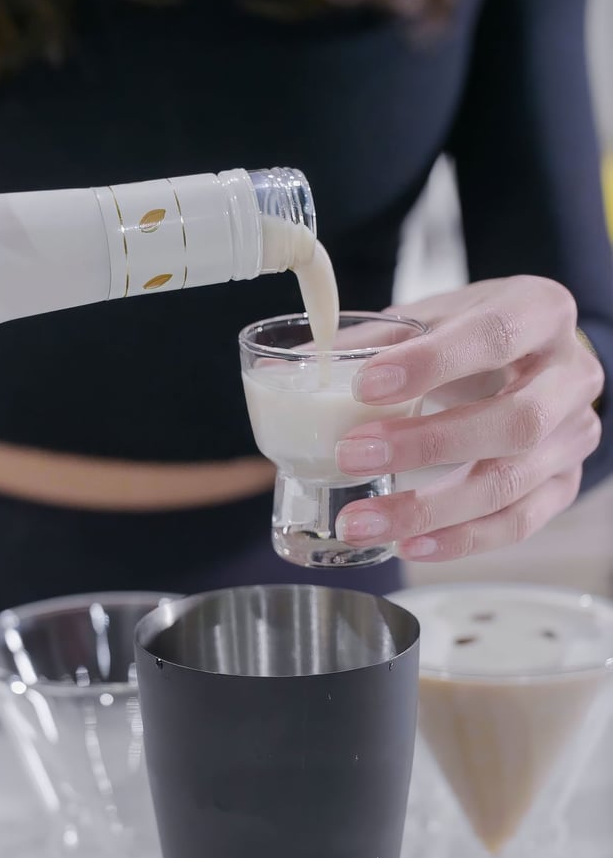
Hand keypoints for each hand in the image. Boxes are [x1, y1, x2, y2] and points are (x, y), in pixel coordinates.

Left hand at [335, 278, 604, 561]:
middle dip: (428, 445)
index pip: (492, 336)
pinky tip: (409, 545)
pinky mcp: (564, 484)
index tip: (366, 385)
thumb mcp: (432, 317)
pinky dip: (460, 539)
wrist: (533, 359)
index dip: (430, 364)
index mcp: (539, 312)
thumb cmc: (474, 335)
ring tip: (360, 521)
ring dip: (429, 509)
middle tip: (352, 455)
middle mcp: (570, 375)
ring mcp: (573, 436)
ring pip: (511, 483)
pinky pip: (517, 522)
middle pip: (513, 421)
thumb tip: (284, 372)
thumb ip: (370, 341)